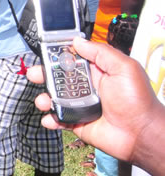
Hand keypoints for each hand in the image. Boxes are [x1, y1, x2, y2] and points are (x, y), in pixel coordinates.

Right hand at [27, 36, 159, 163]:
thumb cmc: (138, 101)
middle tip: (35, 75)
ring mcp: (81, 105)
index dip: (59, 55)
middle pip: (59, 78)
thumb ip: (101, 52)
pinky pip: (58, 119)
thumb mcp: (124, 68)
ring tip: (44, 101)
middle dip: (44, 75)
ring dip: (45, 98)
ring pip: (55, 98)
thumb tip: (78, 41)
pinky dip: (50, 119)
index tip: (46, 53)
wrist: (140, 134)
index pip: (73, 59)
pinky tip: (51, 118)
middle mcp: (87, 87)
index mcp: (98, 71)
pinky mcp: (77, 122)